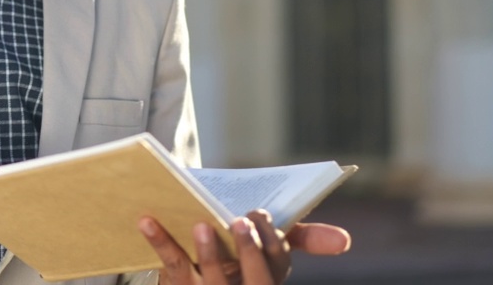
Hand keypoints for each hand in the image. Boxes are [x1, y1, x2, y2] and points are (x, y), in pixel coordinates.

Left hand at [139, 210, 350, 284]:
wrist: (194, 258)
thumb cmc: (239, 241)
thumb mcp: (271, 239)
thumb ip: (306, 236)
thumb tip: (345, 242)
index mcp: (267, 277)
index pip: (277, 266)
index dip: (271, 244)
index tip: (259, 215)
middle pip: (251, 281)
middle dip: (248, 252)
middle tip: (239, 220)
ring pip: (212, 282)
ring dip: (208, 254)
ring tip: (201, 224)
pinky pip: (172, 267)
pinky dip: (159, 241)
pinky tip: (147, 219)